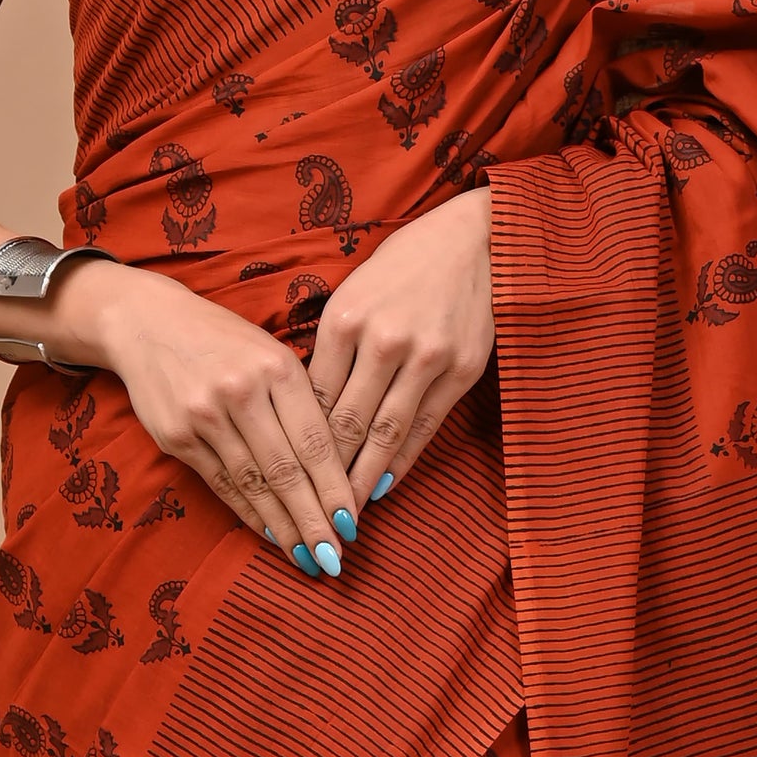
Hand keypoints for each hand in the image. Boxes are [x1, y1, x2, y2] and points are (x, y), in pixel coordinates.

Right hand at [80, 264, 361, 575]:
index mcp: (277, 367)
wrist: (147, 323)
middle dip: (313, 520)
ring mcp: (204, 415)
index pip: (315, 440)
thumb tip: (336, 468)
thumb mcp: (270, 352)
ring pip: (253, 484)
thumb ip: (301, 401)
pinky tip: (269, 534)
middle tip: (335, 558)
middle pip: (286, 470)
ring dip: (283, 527)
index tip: (352, 522)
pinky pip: (221, 484)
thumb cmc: (225, 341)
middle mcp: (241, 391)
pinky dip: (248, 513)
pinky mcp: (176, 436)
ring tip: (306, 557)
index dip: (334, 488)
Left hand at [305, 187, 494, 509]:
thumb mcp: (353, 294)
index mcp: (344, 319)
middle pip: (345, 423)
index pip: (313, 397)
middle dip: (324, 475)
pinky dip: (402, 461)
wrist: (472, 242)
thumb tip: (306, 410)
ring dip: (361, 479)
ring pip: (384, 433)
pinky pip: (425, 426)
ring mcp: (425, 357)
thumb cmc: (402, 268)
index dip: (298, 444)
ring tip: (344, 514)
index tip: (284, 477)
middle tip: (307, 513)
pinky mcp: (461, 369)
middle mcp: (383, 340)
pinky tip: (384, 485)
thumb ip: (331, 348)